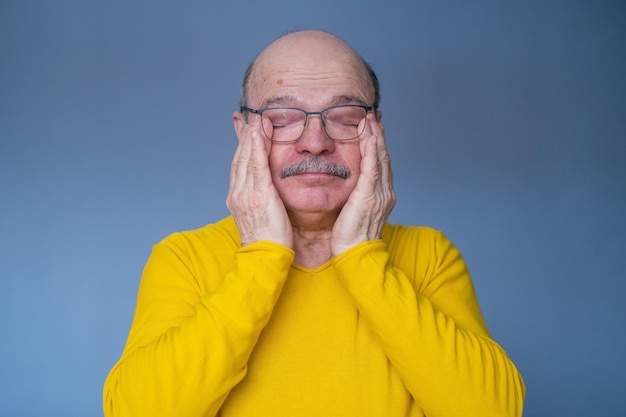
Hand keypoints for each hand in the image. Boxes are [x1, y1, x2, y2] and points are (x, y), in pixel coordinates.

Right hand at [226, 122, 292, 247]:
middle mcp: (237, 192)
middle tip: (248, 116)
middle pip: (240, 157)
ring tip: (256, 118)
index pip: (239, 164)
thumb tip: (266, 192)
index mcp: (237, 197)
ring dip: (251, 135)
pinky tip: (258, 133)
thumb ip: (260, 200)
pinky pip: (257, 166)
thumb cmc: (267, 241)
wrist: (264, 258)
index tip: (245, 129)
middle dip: (244, 136)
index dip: (241, 146)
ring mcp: (245, 193)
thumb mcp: (260, 216)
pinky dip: (256, 148)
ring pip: (246, 158)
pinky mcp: (259, 194)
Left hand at [331, 113, 395, 255]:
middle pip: (383, 156)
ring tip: (370, 118)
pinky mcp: (369, 196)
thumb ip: (355, 198)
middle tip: (373, 115)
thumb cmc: (351, 239)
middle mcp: (384, 192)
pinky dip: (372, 151)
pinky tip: (369, 137)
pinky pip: (372, 169)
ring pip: (380, 158)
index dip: (377, 144)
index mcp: (381, 195)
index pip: (380, 163)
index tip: (373, 127)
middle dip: (378, 134)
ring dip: (375, 136)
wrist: (356, 256)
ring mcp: (379, 194)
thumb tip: (349, 190)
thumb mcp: (354, 213)